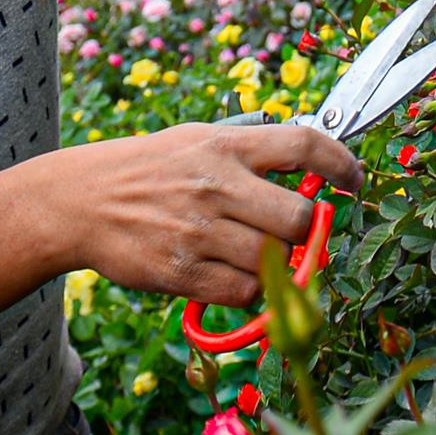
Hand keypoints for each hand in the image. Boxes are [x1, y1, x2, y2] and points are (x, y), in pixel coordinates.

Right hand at [67, 121, 366, 308]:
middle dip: (305, 231)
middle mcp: (216, 185)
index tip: (354, 180)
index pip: (302, 145)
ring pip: (275, 261)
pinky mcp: (182, 272)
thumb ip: (250, 154)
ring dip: (279, 265)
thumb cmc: (149, 170)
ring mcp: (199, 231)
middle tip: (294, 233)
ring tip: (258, 255)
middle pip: (297, 217)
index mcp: (225, 146)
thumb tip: (312, 172)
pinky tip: (232, 276)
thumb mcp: (197, 141)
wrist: (81, 201)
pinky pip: (245, 292)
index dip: (341, 163)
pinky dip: (249, 290)